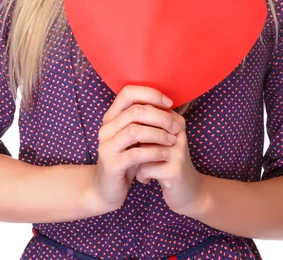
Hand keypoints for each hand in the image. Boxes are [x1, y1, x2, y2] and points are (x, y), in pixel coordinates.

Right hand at [90, 85, 178, 212]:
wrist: (107, 190)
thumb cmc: (126, 158)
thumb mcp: (135, 137)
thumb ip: (145, 120)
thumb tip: (168, 104)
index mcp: (111, 116)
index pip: (128, 92)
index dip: (151, 94)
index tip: (169, 103)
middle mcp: (106, 127)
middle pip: (135, 111)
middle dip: (160, 116)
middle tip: (176, 127)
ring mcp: (107, 146)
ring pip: (135, 131)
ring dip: (158, 134)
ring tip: (172, 140)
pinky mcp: (111, 164)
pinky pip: (135, 154)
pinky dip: (154, 152)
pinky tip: (166, 154)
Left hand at [134, 110, 205, 216]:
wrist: (189, 191)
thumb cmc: (167, 162)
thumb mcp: (161, 141)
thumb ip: (147, 126)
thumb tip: (124, 116)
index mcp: (175, 121)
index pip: (147, 113)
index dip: (136, 129)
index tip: (140, 144)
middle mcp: (178, 133)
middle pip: (142, 130)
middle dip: (135, 146)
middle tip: (138, 156)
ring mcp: (178, 151)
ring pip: (141, 149)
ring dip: (136, 161)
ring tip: (143, 167)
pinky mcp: (174, 170)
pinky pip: (144, 168)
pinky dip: (141, 175)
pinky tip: (147, 179)